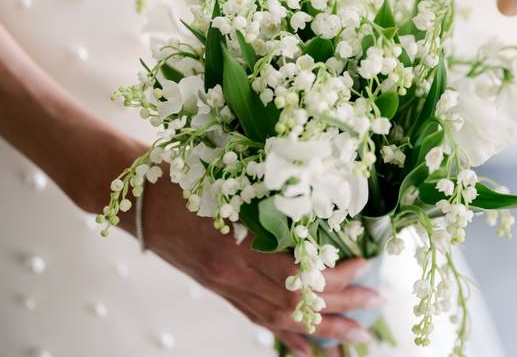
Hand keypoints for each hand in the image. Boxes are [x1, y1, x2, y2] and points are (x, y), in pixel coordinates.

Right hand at [134, 172, 383, 355]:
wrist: (139, 196)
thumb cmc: (185, 177)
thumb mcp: (230, 183)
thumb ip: (271, 202)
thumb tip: (321, 209)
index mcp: (237, 248)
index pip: (297, 276)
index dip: (335, 276)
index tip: (365, 263)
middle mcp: (232, 275)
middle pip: (295, 303)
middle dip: (341, 307)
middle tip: (376, 304)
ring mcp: (224, 286)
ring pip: (279, 319)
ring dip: (321, 330)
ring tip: (355, 338)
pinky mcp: (218, 290)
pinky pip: (256, 319)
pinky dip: (286, 334)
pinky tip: (308, 350)